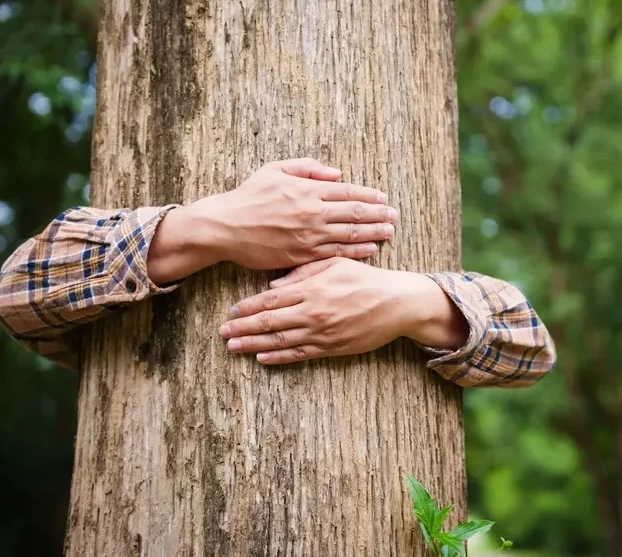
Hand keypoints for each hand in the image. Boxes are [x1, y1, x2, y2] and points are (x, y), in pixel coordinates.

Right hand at [193, 158, 395, 268]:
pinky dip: (355, 252)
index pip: (347, 192)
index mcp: (307, 189)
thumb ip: (307, 168)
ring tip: (389, 232)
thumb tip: (336, 173)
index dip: (369, 195)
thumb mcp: (275, 170)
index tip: (383, 198)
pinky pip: (334, 254)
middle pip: (354, 213)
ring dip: (373, 233)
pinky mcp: (301, 255)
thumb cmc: (248, 196)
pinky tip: (370, 250)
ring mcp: (308, 236)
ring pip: (349, 234)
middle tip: (395, 216)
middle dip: (378, 214)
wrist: (225, 227)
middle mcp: (312, 212)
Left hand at [219, 258, 468, 364]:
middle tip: (223, 333)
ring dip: (254, 345)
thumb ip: (303, 272)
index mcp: (312, 288)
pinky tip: (262, 358)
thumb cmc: (366, 278)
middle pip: (269, 322)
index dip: (248, 307)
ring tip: (234, 347)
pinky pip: (300, 354)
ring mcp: (322, 333)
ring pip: (280, 341)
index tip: (231, 312)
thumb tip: (273, 285)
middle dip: (243, 328)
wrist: (398, 303)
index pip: (271, 300)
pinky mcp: (332, 348)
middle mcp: (313, 312)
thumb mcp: (334, 264)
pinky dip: (279, 357)